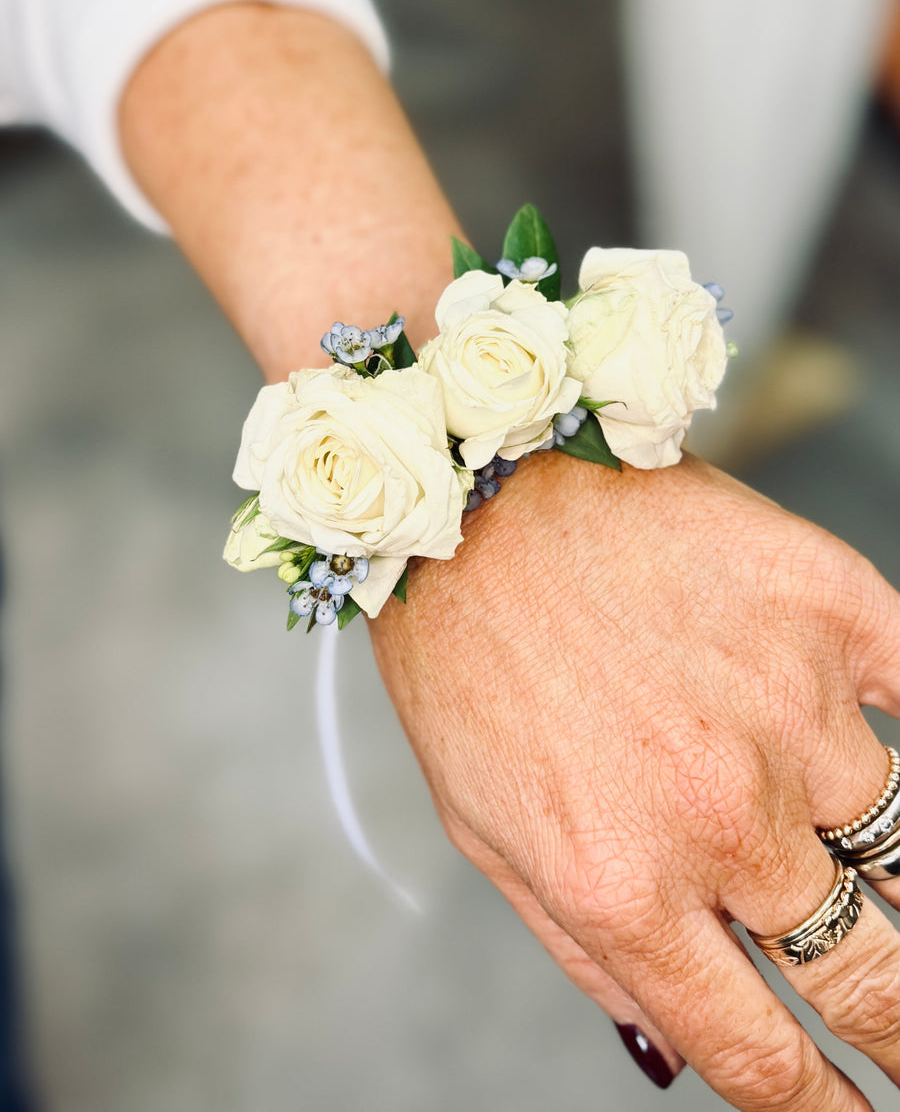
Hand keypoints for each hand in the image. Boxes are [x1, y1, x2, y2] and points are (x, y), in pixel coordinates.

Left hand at [368, 450, 899, 1109]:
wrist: (480, 495)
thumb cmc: (471, 660)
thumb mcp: (488, 832)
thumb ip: (589, 949)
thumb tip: (681, 1046)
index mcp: (623, 886)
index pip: (762, 1050)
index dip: (823, 1110)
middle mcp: (721, 814)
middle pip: (873, 974)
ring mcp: (791, 707)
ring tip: (873, 876)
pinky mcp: (831, 609)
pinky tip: (895, 754)